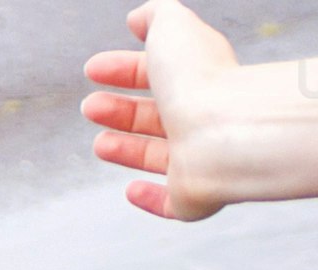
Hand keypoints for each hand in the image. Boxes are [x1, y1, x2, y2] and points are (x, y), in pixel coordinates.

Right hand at [81, 0, 247, 219]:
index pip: (158, 72)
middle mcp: (203, 118)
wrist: (227, 134)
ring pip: (159, 157)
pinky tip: (131, 190)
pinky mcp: (194, 198)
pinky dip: (150, 198)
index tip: (92, 69)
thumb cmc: (201, 81)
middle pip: (156, 114)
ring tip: (100, 144)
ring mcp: (200, 160)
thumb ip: (154, 16)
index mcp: (198, 77)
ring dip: (126, 149)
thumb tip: (137, 19)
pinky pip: (171, 203)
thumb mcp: (171, 26)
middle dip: (120, 110)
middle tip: (90, 106)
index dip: (123, 69)